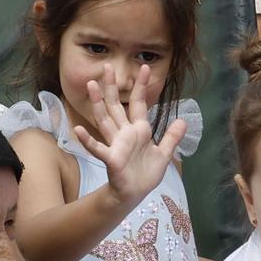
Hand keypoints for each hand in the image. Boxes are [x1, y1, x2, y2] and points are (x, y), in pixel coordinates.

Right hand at [70, 64, 187, 211]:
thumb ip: (172, 138)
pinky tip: (77, 129)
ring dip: (97, 103)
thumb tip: (183, 121)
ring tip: (92, 85)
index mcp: (139, 130)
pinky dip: (87, 140)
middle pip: (116, 106)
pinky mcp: (111, 159)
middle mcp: (125, 133)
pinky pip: (97, 148)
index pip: (139, 103)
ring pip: (105, 120)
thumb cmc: (145, 174)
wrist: (135, 194)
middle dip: (112, 87)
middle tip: (107, 67)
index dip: (141, 86)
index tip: (145, 68)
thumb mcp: (164, 154)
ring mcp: (116, 144)